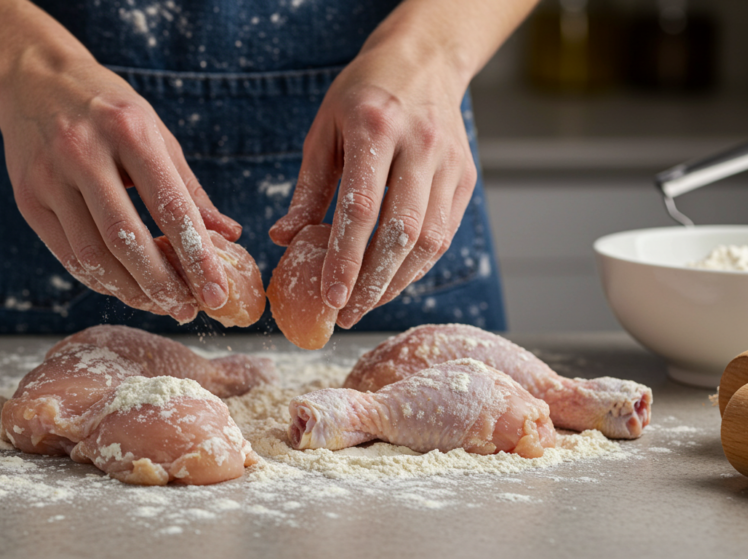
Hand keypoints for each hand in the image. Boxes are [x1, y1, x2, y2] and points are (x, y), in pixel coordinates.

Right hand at [0, 56, 241, 321]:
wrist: (32, 79)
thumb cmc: (107, 107)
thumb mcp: (154, 132)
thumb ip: (188, 187)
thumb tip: (228, 235)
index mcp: (127, 130)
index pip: (169, 206)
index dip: (196, 256)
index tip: (216, 292)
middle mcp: (83, 152)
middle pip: (127, 239)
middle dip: (162, 284)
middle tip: (186, 310)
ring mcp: (49, 177)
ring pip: (92, 255)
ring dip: (130, 290)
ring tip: (159, 304)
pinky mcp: (27, 199)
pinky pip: (67, 254)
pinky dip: (99, 279)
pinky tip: (124, 287)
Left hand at [269, 42, 477, 328]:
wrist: (424, 60)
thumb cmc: (363, 94)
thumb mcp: (324, 131)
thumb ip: (308, 188)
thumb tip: (283, 238)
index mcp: (375, 128)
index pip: (362, 208)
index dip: (345, 259)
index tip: (329, 297)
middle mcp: (420, 145)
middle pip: (400, 232)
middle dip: (372, 283)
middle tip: (345, 314)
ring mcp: (449, 163)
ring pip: (429, 241)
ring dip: (396, 281)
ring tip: (365, 304)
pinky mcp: (465, 177)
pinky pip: (444, 234)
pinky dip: (417, 265)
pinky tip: (391, 281)